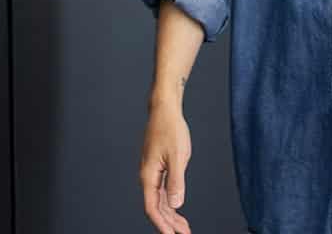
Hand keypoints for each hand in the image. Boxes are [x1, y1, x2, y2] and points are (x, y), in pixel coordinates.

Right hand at [140, 104, 192, 233]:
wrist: (165, 110)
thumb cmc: (171, 129)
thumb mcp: (177, 156)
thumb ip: (176, 181)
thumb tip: (175, 205)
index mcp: (148, 176)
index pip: (153, 208)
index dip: (162, 224)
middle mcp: (148, 177)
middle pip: (157, 207)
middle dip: (169, 223)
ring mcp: (153, 173)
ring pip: (160, 200)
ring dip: (171, 215)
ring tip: (184, 227)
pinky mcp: (158, 167)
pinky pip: (163, 190)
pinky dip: (170, 201)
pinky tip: (178, 208)